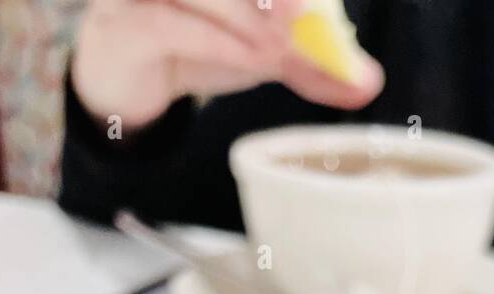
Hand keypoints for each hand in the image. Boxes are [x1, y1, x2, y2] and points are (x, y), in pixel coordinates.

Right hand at [72, 0, 383, 131]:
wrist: (131, 80)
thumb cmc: (197, 44)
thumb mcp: (263, 53)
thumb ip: (312, 66)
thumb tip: (369, 83)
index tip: (312, 11)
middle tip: (305, 21)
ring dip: (248, 18)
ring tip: (282, 47)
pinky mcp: (125, 21)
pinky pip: (173, 24)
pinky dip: (220, 42)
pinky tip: (255, 59)